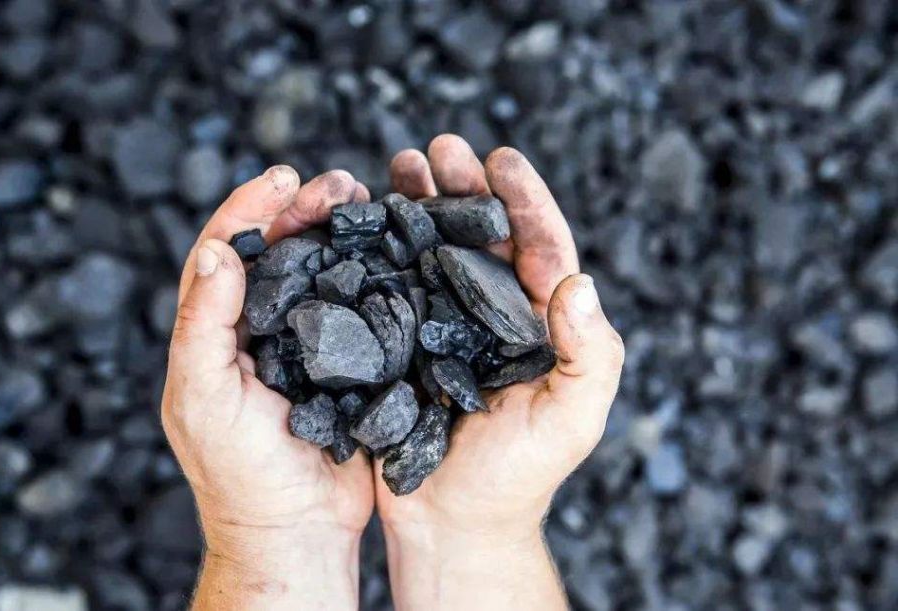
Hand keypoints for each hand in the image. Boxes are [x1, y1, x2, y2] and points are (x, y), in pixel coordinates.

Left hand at [160, 167, 373, 609]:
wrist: (296, 531)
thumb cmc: (239, 473)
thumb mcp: (205, 398)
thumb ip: (204, 326)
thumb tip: (215, 253)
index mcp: (213, 333)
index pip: (222, 253)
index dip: (247, 209)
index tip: (282, 178)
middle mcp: (256, 330)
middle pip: (274, 251)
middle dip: (301, 210)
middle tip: (340, 182)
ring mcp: (301, 345)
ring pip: (317, 271)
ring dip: (338, 232)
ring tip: (366, 199)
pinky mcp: (343, 364)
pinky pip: (355, 307)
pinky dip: (369, 273)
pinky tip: (391, 249)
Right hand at [378, 136, 624, 608]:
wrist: (452, 524)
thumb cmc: (519, 478)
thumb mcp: (570, 420)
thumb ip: (589, 354)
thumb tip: (579, 281)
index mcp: (540, 323)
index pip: (540, 246)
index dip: (524, 199)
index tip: (502, 157)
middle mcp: (493, 315)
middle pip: (481, 234)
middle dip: (461, 185)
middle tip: (436, 146)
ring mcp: (446, 325)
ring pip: (434, 249)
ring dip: (417, 204)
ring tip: (395, 164)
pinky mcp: (404, 343)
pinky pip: (393, 285)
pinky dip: (380, 248)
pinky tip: (362, 218)